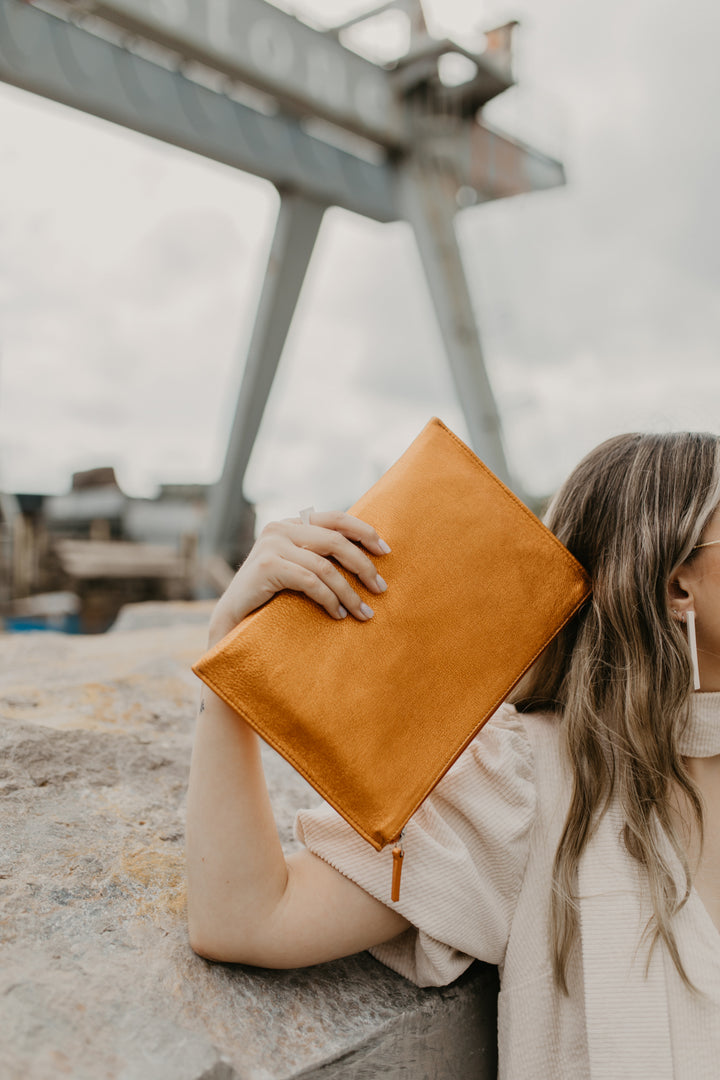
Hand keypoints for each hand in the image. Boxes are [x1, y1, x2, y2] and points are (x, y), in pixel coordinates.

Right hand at [208, 510, 390, 644]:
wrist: (232, 618)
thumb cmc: (272, 596)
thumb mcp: (298, 568)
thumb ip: (320, 555)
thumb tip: (366, 555)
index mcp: (291, 523)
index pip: (336, 518)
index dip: (364, 532)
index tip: (386, 552)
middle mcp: (280, 528)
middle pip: (335, 541)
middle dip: (363, 566)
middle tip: (381, 589)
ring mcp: (271, 545)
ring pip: (325, 566)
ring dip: (349, 593)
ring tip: (363, 612)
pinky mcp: (266, 566)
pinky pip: (310, 581)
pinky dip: (329, 599)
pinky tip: (338, 615)